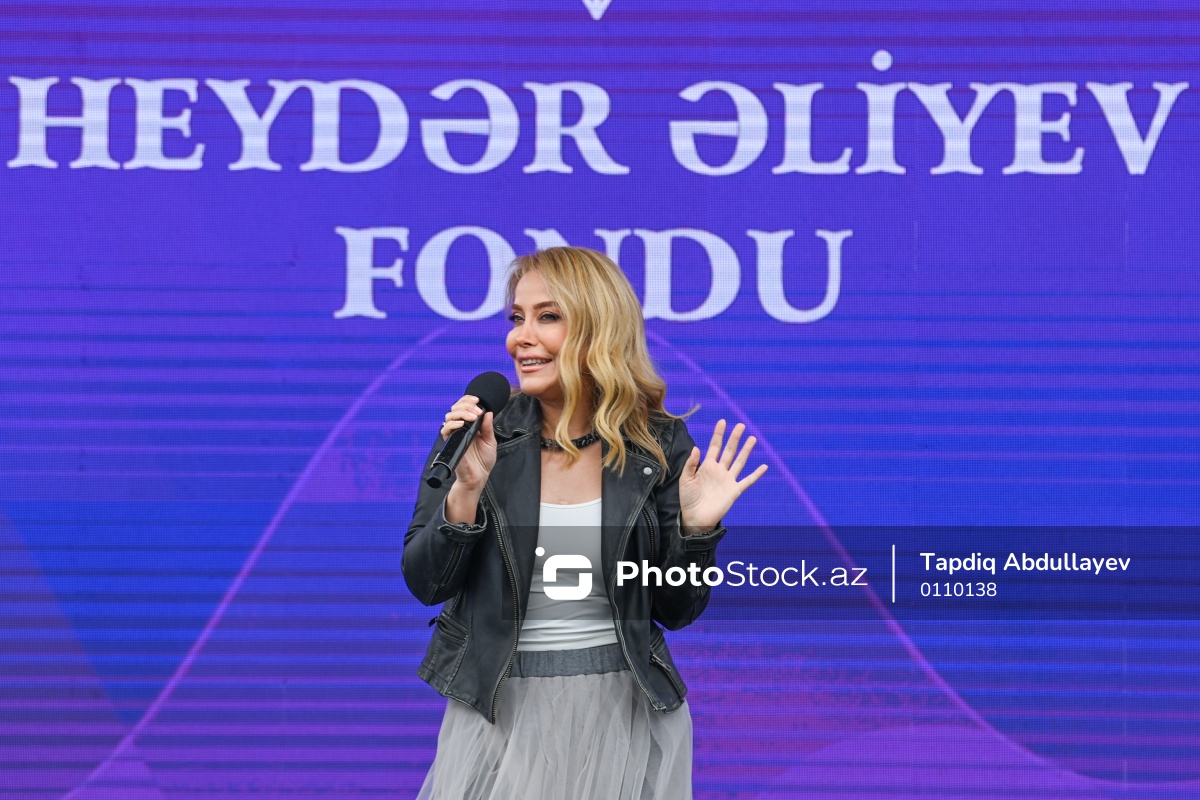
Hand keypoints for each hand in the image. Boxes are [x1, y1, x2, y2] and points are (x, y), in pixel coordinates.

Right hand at [440, 394, 496, 490]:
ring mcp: (454, 435)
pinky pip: (445, 430)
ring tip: (473, 417)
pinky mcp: (450, 443)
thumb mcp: (490, 441)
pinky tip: (462, 423)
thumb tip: (488, 412)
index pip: (464, 407)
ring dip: (461, 413)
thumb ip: (488, 427)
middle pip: (455, 408)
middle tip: (477, 410)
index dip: (468, 400)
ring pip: (449, 416)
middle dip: (466, 405)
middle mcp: (460, 428)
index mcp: (470, 426)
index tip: (478, 400)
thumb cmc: (483, 460)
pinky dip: (453, 424)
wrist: (479, 477)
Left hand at [678, 420, 766, 534]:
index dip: (718, 434)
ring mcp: (728, 480)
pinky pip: (747, 481)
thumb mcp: (685, 479)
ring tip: (753, 438)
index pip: (714, 446)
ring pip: (739, 461)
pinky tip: (764, 466)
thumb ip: (691, 464)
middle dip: (734, 438)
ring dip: (746, 450)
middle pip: (729, 450)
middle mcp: (719, 470)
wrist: (695, 517)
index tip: (723, 422)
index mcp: (707, 466)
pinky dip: (756, 474)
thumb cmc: (688, 499)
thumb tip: (697, 448)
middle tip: (741, 425)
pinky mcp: (734, 491)